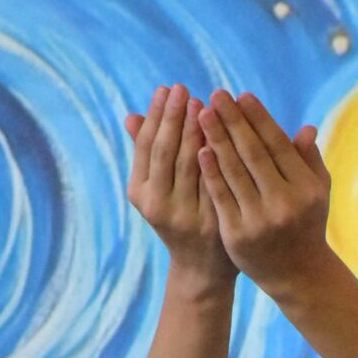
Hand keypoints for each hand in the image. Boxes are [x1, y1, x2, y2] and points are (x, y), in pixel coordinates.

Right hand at [125, 84, 231, 289]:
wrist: (203, 268)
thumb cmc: (182, 217)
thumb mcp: (159, 189)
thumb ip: (148, 153)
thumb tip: (131, 116)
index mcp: (141, 194)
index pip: (147, 145)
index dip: (157, 116)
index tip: (167, 89)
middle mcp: (159, 206)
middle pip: (167, 151)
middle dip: (175, 117)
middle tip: (185, 89)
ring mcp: (186, 216)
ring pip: (191, 164)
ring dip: (197, 130)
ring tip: (204, 103)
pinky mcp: (213, 223)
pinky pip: (216, 181)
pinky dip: (218, 156)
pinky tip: (225, 133)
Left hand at [195, 89, 333, 296]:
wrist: (298, 275)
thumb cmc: (305, 224)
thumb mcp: (316, 193)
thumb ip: (309, 161)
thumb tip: (305, 128)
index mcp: (305, 188)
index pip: (278, 145)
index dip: (258, 119)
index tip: (242, 96)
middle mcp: (284, 203)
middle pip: (253, 154)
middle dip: (233, 121)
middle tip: (215, 95)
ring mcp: (260, 220)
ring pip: (234, 172)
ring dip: (216, 139)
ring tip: (201, 113)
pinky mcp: (237, 235)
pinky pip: (220, 196)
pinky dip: (210, 171)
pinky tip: (199, 149)